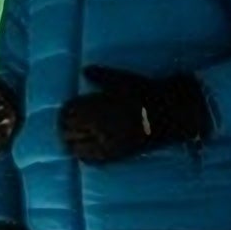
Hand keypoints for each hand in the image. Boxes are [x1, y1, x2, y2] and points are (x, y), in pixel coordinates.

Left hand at [56, 66, 210, 164]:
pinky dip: (84, 156)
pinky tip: (81, 154)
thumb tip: (84, 70)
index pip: (68, 113)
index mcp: (96, 107)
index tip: (62, 112)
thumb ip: (101, 75)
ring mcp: (107, 142)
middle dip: (64, 128)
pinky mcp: (116, 154)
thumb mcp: (122, 79)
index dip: (63, 113)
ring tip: (69, 141)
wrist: (168, 112)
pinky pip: (93, 159)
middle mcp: (97, 127)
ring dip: (71, 144)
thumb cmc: (145, 92)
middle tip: (62, 127)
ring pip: (77, 148)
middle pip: (69, 131)